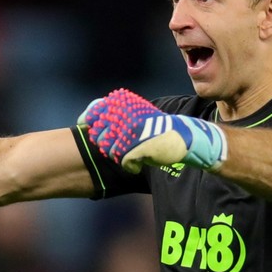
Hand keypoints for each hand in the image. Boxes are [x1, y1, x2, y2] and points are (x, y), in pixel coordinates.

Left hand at [78, 88, 226, 173]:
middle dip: (104, 144)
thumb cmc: (157, 128)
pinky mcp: (139, 146)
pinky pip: (124, 161)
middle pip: (99, 135)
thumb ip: (117, 114)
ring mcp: (133, 131)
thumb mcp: (137, 114)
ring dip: (116, 155)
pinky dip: (130, 166)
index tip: (88, 126)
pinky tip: (136, 165)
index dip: (89, 121)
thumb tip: (87, 117)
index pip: (95, 111)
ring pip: (110, 150)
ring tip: (126, 156)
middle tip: (115, 148)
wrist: (184, 136)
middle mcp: (127, 116)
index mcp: (125, 105)